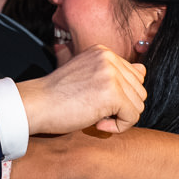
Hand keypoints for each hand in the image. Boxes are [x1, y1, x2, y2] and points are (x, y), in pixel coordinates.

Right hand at [17, 45, 146, 134]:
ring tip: (96, 118)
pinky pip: (133, 117)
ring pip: (139, 104)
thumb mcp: (87, 76)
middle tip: (95, 112)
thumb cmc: (57, 97)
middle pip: (139, 90)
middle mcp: (109, 58)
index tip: (96, 102)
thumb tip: (143, 70)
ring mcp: (111, 74)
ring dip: (120, 118)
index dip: (120, 96)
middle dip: (122, 108)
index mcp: (103, 52)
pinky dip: (118, 127)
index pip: (134, 76)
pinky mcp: (112, 93)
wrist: (35, 105)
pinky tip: (97, 124)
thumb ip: (114, 73)